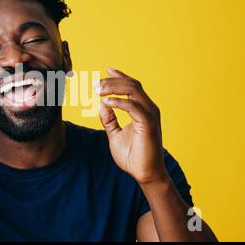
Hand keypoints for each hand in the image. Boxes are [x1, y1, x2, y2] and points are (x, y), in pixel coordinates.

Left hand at [95, 67, 166, 183]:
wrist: (145, 175)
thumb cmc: (133, 156)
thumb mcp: (115, 135)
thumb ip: (109, 120)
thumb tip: (101, 105)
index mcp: (143, 109)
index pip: (132, 86)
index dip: (120, 76)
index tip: (106, 70)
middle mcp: (149, 109)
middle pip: (132, 84)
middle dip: (112, 81)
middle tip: (94, 84)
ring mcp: (150, 115)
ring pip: (133, 91)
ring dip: (114, 87)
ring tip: (97, 89)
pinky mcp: (148, 124)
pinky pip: (133, 107)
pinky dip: (119, 102)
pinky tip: (106, 103)